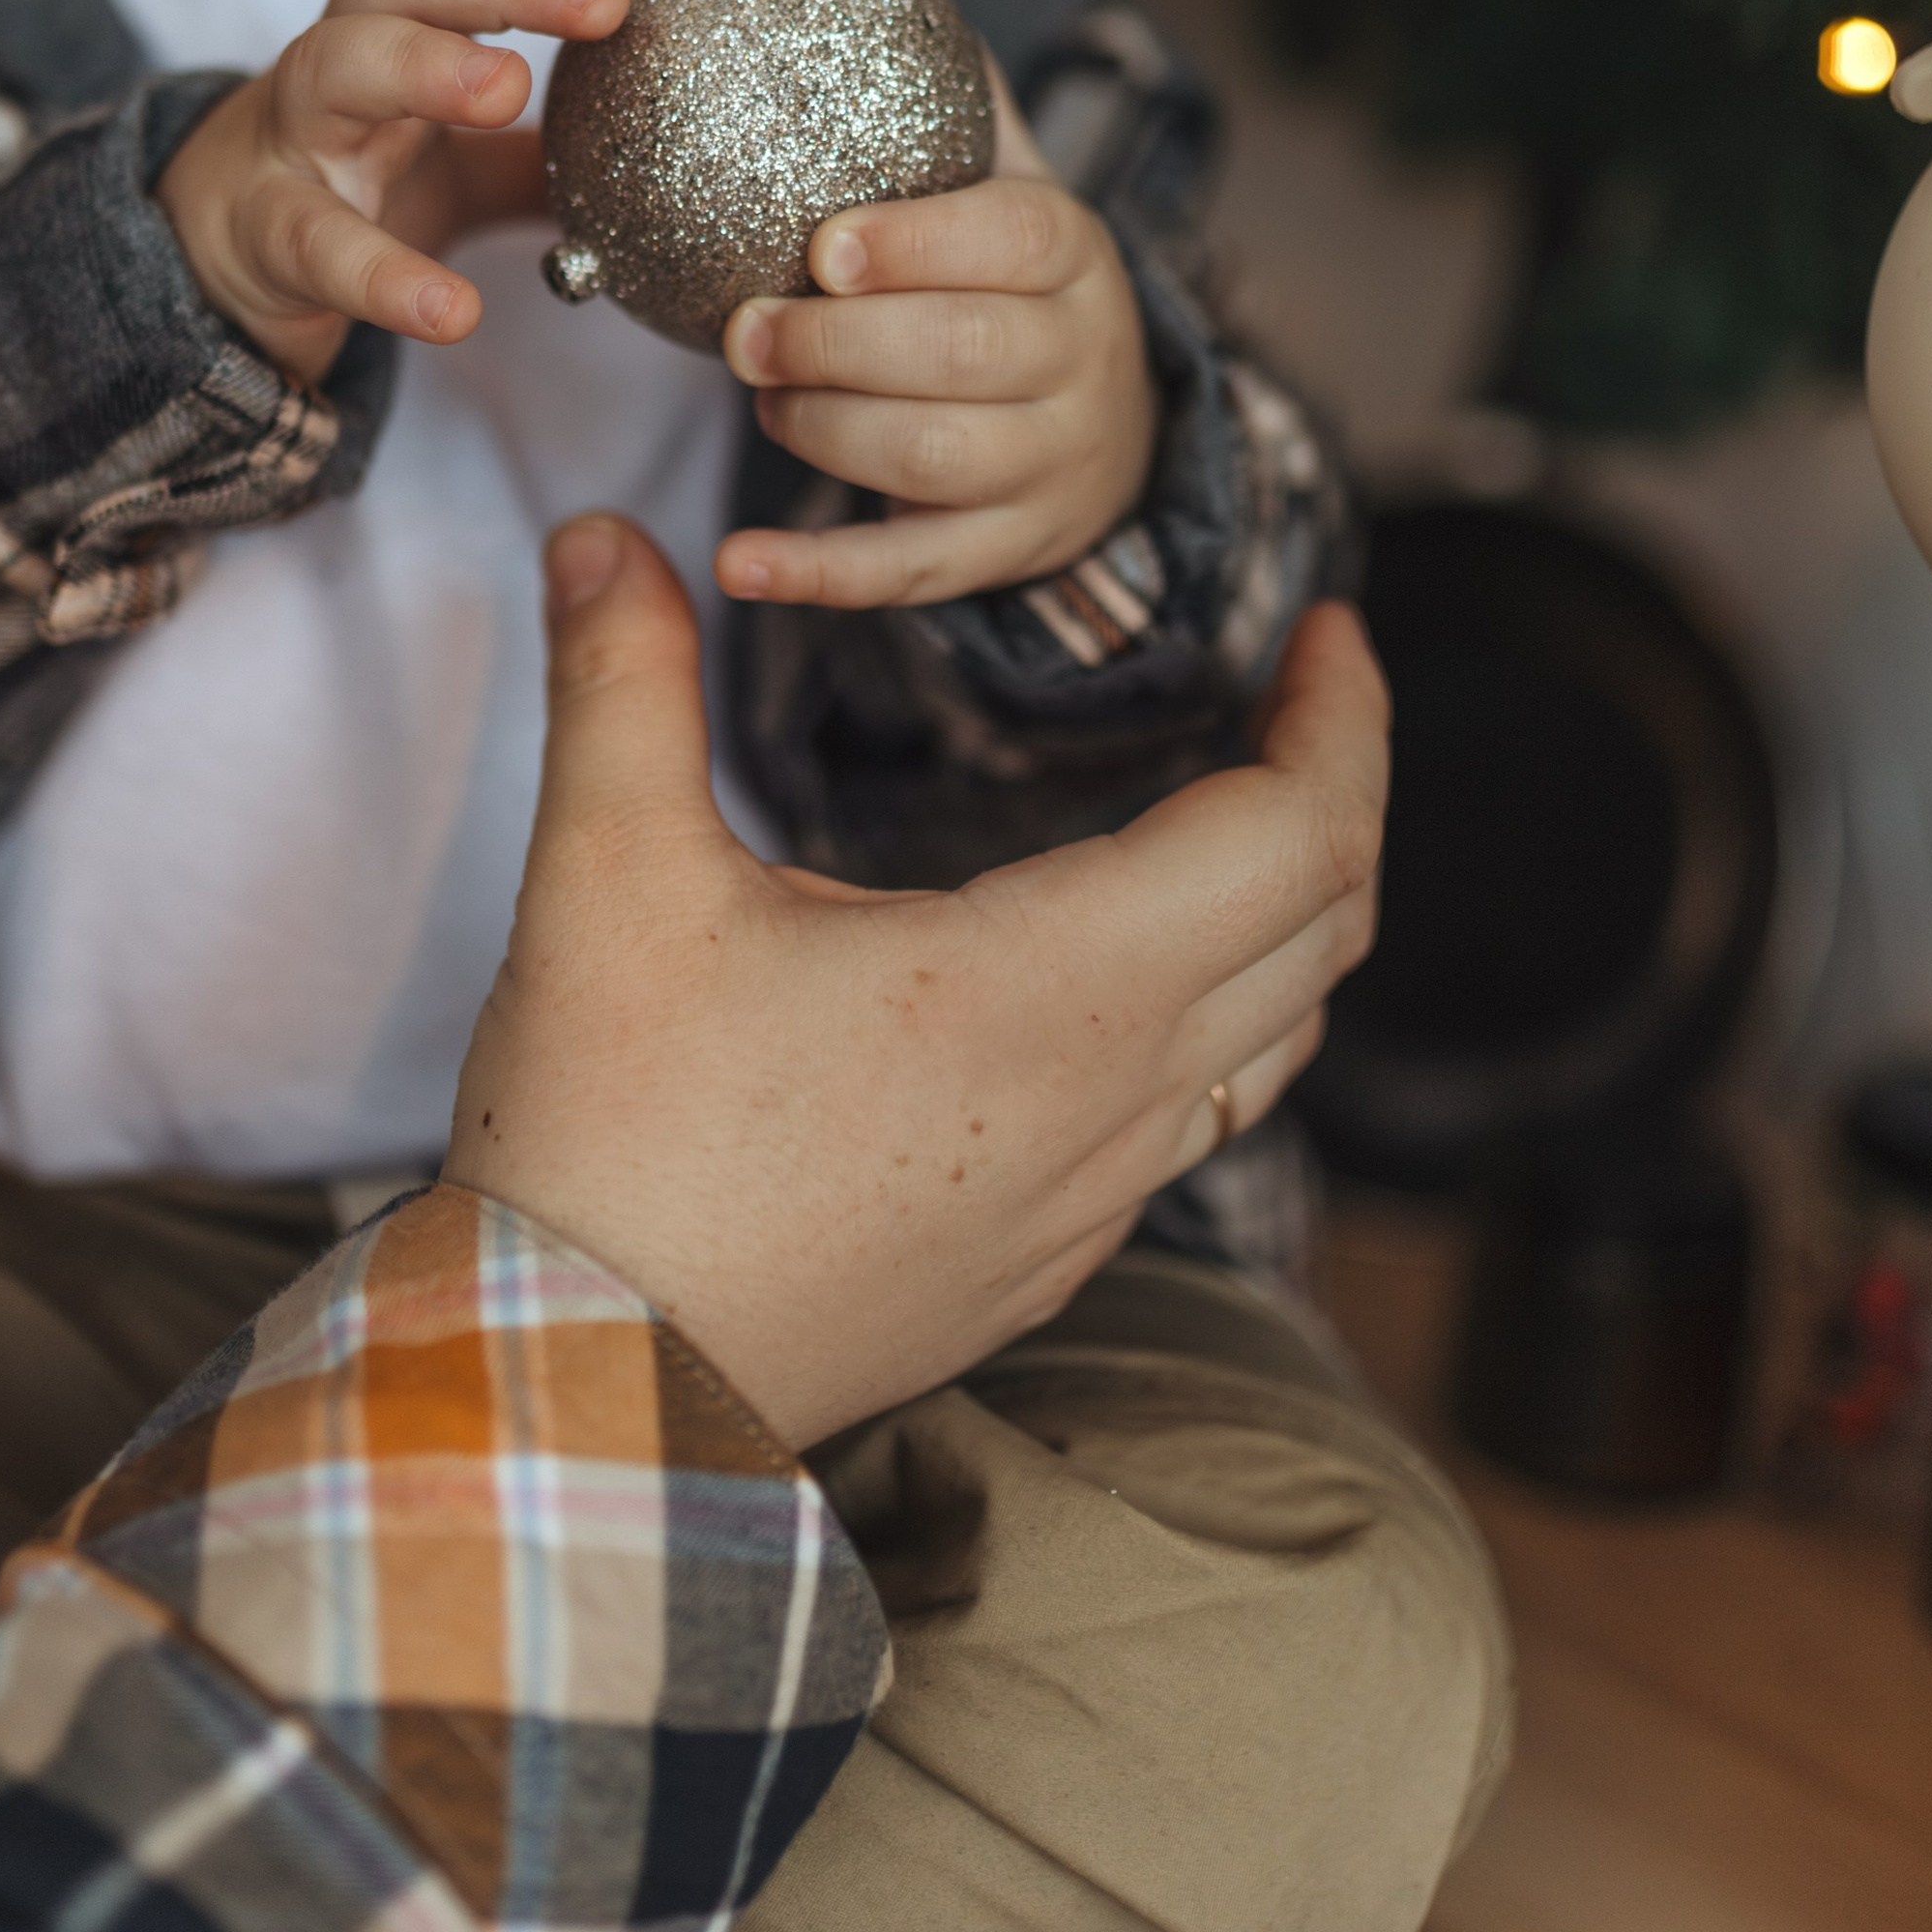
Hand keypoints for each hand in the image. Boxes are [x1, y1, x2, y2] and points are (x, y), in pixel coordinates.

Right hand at [156, 0, 628, 382]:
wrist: (212, 261)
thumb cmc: (344, 175)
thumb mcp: (456, 150)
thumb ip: (546, 147)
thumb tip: (666, 150)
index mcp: (390, 19)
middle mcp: (336, 55)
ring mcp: (291, 140)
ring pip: (338, 68)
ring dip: (424, 65)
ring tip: (509, 89)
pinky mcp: (268, 236)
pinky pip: (321, 247)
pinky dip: (385, 275)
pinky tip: (455, 310)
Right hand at [446, 517, 1386, 1447]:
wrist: (586, 1396)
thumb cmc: (613, 1144)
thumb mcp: (608, 882)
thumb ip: (626, 683)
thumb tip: (602, 535)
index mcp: (1054, 988)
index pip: (1299, 834)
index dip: (1344, 718)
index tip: (1327, 630)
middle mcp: (1112, 1102)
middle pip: (1325, 926)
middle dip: (1340, 790)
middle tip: (1293, 696)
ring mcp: (1087, 1199)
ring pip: (1277, 1039)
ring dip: (1290, 911)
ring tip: (1234, 816)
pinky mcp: (1038, 1260)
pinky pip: (1195, 1124)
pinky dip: (1218, 1017)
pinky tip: (1120, 979)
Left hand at [714, 77, 1157, 611]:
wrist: (1108, 423)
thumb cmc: (1009, 280)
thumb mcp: (1004, 181)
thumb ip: (943, 96)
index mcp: (1072, 257)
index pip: (1017, 242)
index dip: (922, 244)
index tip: (826, 243)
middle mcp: (1079, 363)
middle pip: (966, 359)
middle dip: (841, 346)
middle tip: (746, 330)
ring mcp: (1050, 467)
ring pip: (936, 462)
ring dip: (828, 435)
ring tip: (762, 400)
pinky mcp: (1007, 553)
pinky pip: (914, 575)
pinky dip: (819, 578)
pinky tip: (735, 567)